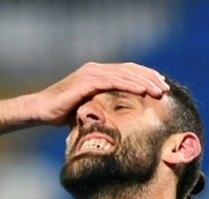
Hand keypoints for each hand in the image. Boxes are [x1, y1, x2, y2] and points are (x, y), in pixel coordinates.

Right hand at [23, 61, 168, 125]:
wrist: (41, 110)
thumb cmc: (62, 113)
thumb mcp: (88, 108)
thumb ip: (103, 107)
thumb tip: (119, 120)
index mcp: (98, 73)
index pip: (127, 71)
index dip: (146, 77)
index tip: (161, 86)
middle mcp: (96, 69)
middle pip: (130, 70)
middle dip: (150, 78)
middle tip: (166, 88)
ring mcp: (91, 73)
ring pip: (125, 74)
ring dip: (145, 82)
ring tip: (160, 90)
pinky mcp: (87, 81)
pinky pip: (114, 81)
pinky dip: (130, 85)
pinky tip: (143, 91)